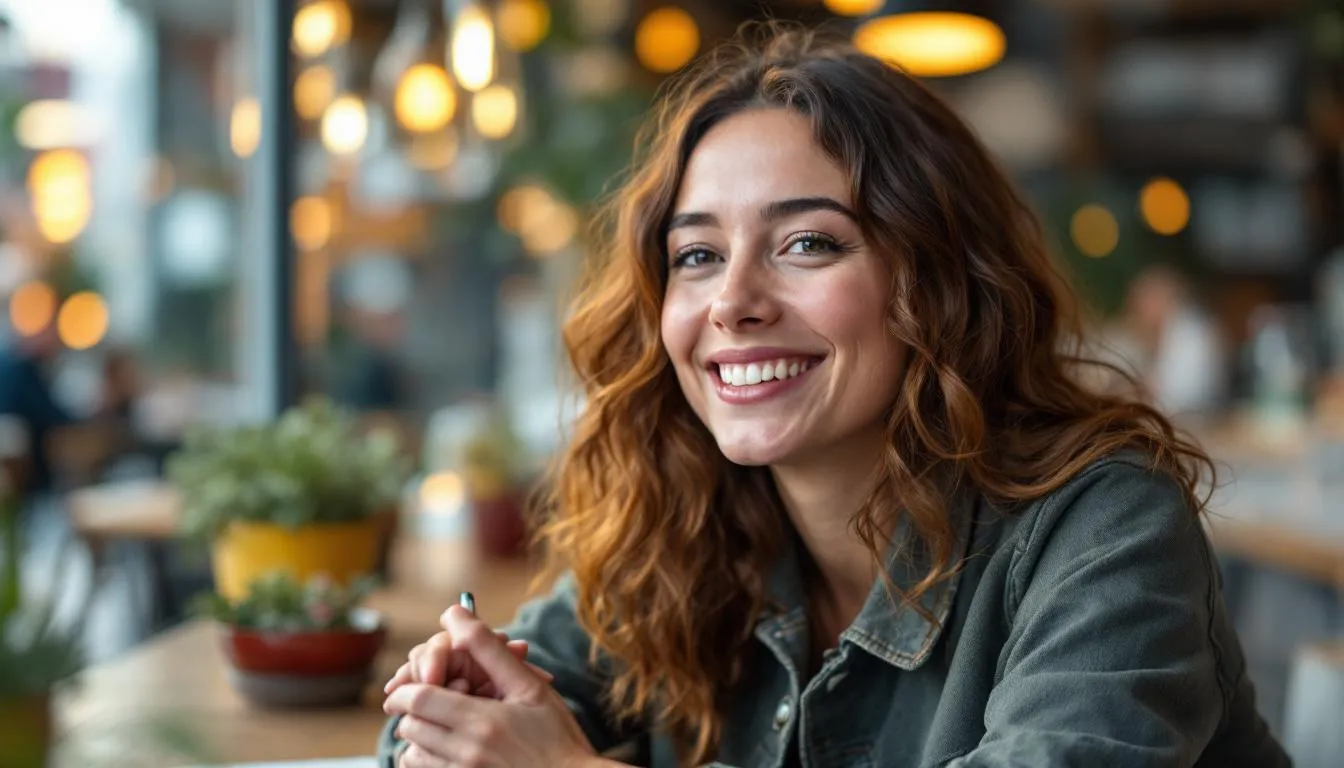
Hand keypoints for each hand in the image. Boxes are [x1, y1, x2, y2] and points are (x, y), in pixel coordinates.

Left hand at [384, 606, 597, 767]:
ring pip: (412, 754)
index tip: (411, 682)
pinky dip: (425, 760)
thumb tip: (453, 616)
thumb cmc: (556, 735)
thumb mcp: (529, 686)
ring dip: (418, 736)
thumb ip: (489, 649)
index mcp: (482, 721)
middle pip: (411, 726)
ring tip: (441, 725)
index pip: (419, 700)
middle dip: (414, 709)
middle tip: (434, 700)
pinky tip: (447, 750)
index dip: (406, 688)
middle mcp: (467, 753)